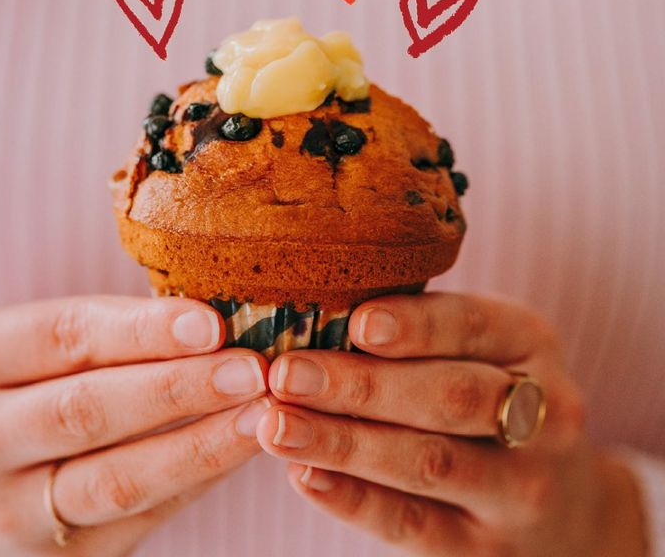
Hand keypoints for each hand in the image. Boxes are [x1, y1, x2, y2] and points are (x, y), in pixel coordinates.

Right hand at [0, 296, 269, 555]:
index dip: (145, 331)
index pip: (66, 337)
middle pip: (89, 409)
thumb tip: (211, 322)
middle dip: (180, 388)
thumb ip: (101, 332)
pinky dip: (192, 482)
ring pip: (115, 478)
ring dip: (199, 445)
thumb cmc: (11, 389)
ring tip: (259, 415)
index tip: (212, 324)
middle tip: (251, 369)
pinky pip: (134, 519)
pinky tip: (234, 450)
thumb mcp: (24, 345)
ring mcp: (3, 509)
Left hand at [256, 293, 646, 556]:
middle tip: (287, 373)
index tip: (356, 323)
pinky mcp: (486, 548)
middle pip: (448, 398)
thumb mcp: (483, 345)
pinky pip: (414, 524)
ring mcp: (520, 489)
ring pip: (427, 462)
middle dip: (362, 386)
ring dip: (343, 443)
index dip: (416, 325)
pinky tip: (304, 475)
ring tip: (277, 424)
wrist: (564, 502)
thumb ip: (423, 328)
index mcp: (530, 344)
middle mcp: (542, 417)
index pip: (475, 326)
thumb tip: (321, 308)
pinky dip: (354, 499)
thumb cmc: (492, 395)